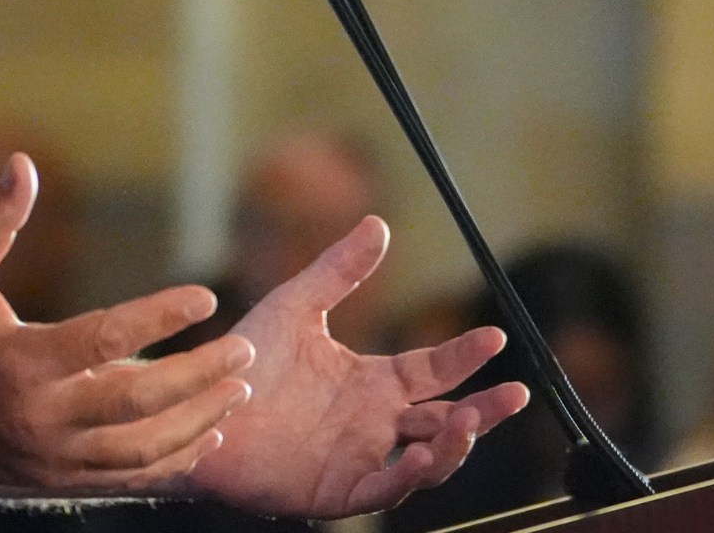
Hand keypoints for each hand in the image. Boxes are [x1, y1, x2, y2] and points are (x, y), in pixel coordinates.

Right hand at [0, 154, 258, 493]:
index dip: (161, 316)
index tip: (206, 296)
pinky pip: (125, 478)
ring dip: (197, 421)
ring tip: (238, 391)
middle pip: (138, 402)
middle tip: (244, 350)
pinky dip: (170, 460)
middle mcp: (39, 416)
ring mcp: (49, 456)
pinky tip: (205, 436)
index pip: (107, 339)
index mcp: (20, 361)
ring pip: (140, 449)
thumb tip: (24, 163)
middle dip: (200, 377)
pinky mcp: (53, 479)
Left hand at [179, 216, 528, 518]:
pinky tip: (417, 458)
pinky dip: (404, 479)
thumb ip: (338, 271)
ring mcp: (359, 458)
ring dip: (453, 446)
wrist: (197, 404)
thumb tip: (378, 223)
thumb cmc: (245, 361)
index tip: (496, 336)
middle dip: (484, 410)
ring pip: (425, 461)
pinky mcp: (335, 491)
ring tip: (467, 421)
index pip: (434, 369)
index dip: (466, 355)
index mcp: (373, 382)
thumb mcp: (296, 306)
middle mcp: (375, 423)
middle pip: (445, 421)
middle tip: (516, 394)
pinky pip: (381, 491)